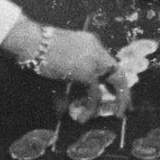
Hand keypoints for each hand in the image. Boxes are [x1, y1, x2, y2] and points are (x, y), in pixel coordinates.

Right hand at [5, 19, 123, 116]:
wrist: (32, 42)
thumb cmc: (36, 53)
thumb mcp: (54, 71)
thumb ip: (61, 93)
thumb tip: (61, 112)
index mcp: (90, 44)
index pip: (107, 63)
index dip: (111, 79)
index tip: (113, 92)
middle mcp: (97, 49)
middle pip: (118, 71)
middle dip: (124, 91)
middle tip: (127, 107)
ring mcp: (95, 60)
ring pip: (116, 81)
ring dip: (119, 100)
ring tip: (117, 115)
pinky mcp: (88, 73)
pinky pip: (96, 95)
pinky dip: (92, 108)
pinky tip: (84, 118)